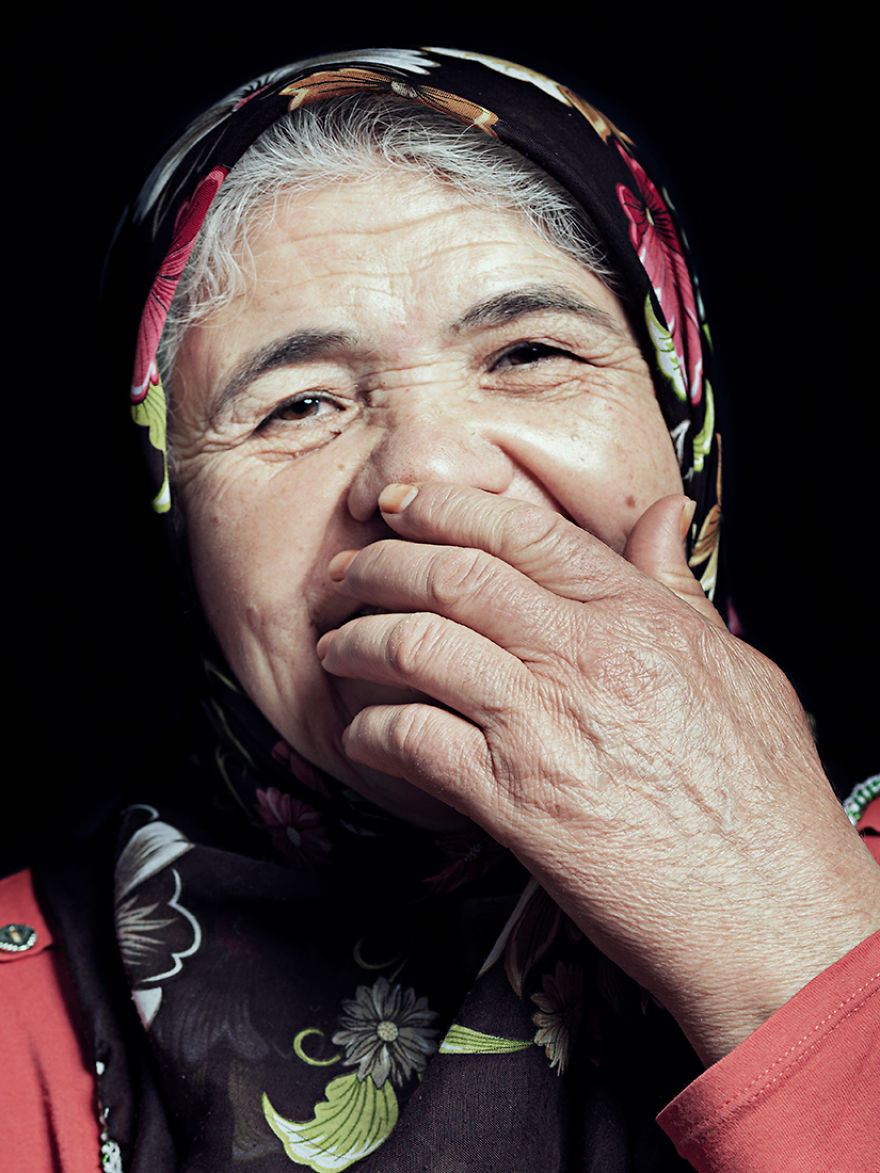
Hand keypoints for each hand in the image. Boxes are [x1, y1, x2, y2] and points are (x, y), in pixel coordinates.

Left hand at [317, 483, 879, 1062]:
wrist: (767, 912)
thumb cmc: (763, 796)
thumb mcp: (739, 669)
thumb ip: (679, 589)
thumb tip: (663, 516)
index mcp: (637, 617)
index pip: (521, 533)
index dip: (446, 507)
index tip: (403, 504)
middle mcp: (583, 658)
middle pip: (452, 577)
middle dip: (382, 563)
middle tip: (347, 571)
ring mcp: (542, 727)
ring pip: (417, 647)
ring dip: (358, 640)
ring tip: (337, 646)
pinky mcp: (513, 803)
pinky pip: (413, 741)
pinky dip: (370, 729)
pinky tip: (361, 732)